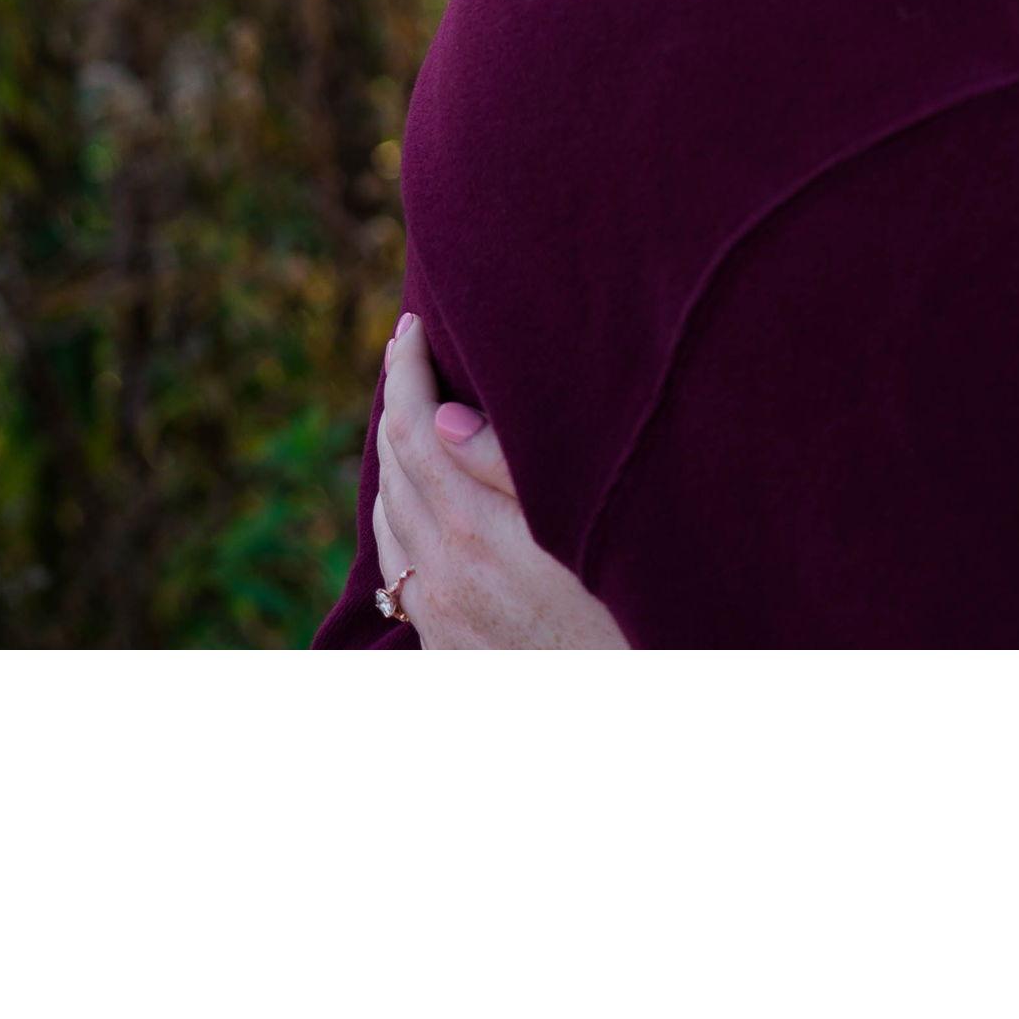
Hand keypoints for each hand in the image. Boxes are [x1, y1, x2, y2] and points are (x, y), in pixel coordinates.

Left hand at [369, 317, 629, 649]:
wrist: (632, 694)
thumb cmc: (631, 601)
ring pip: (386, 518)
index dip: (408, 371)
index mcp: (475, 530)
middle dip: (395, 398)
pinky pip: (395, 565)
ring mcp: (439, 611)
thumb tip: (445, 417)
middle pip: (391, 468)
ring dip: (390, 455)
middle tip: (406, 347)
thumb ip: (511, 467)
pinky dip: (395, 512)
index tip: (413, 324)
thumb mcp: (586, 521)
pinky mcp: (447, 642)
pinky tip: (414, 500)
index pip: (414, 430)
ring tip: (408, 408)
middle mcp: (443, 572)